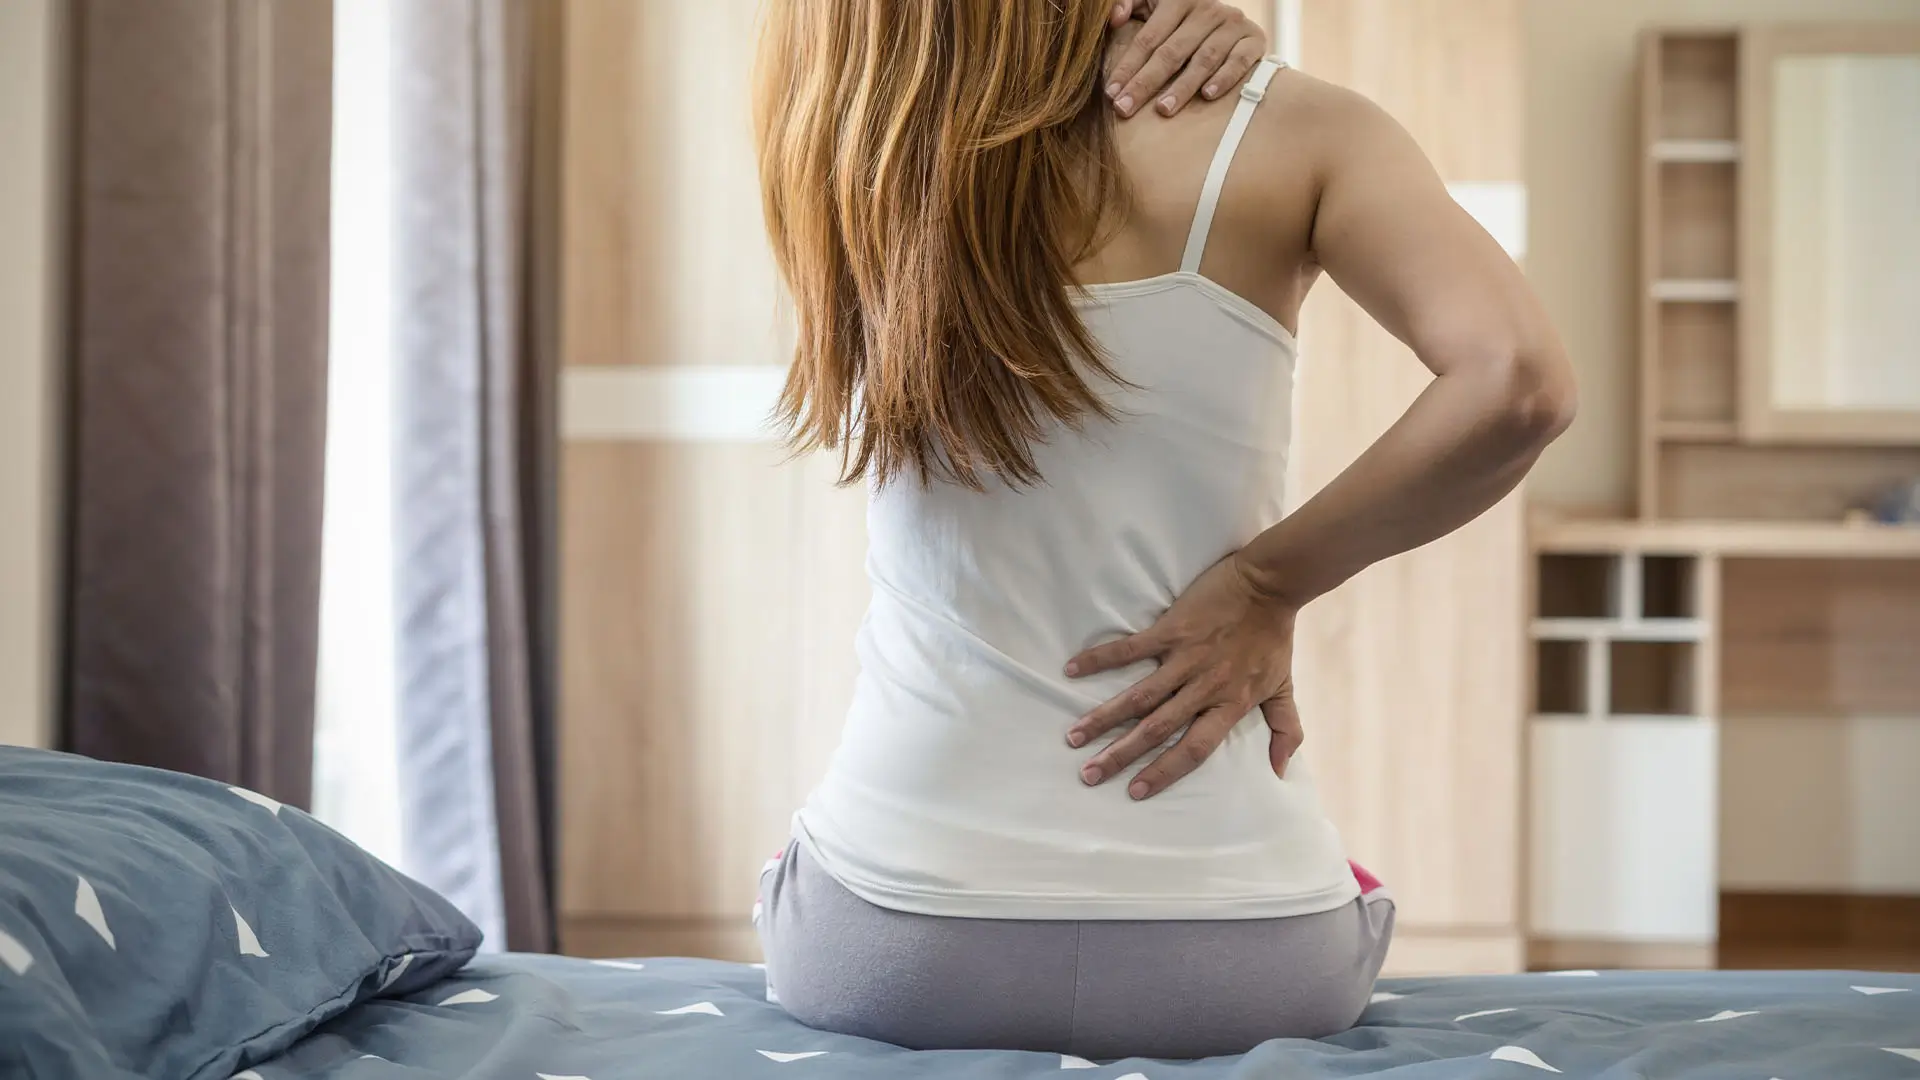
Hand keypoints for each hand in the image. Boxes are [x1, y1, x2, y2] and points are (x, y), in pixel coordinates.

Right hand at [1065, 553, 1303, 798]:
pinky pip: (1130, 649)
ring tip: (1074, 737)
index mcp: (1229, 705)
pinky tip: (1071, 670)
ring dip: (1104, 718)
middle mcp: (1203, 688)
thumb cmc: (1274, 637)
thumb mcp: (1284, 687)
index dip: (1163, 771)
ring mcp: (1184, 658)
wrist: (1270, 584)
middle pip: (1156, 729)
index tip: (1135, 791)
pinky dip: (1100, 659)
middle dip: (1120, 755)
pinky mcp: (1171, 630)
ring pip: (1138, 697)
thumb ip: (1286, 729)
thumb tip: (1280, 770)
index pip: (1193, 749)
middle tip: (1089, 775)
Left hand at [1105, 0, 1268, 117]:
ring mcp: (1232, 23)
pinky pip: (1239, 61)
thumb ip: (1130, 4)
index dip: (1128, 66)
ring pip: (1204, 59)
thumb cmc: (1180, 21)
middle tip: (1125, 109)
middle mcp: (1207, 9)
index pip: (1148, 38)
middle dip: (1146, 82)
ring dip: (1183, 86)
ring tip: (1163, 110)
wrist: (1229, 22)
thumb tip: (1114, 19)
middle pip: (1172, 52)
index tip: (1111, 94)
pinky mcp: (1254, 39)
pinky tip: (1207, 95)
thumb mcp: (1153, 4)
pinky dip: (1224, 78)